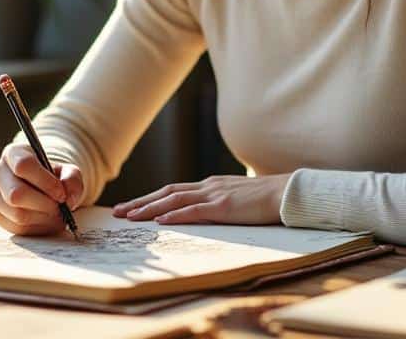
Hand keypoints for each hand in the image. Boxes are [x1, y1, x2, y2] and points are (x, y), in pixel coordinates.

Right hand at [0, 143, 84, 235]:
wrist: (38, 187)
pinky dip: (37, 228)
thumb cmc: (52, 176)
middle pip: (16, 194)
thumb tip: (67, 198)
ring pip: (17, 214)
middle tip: (60, 208)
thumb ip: (72, 179)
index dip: (45, 182)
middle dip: (44, 205)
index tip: (61, 194)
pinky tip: (46, 221)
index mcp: (13, 153)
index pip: (23, 165)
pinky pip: (16, 228)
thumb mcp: (67, 171)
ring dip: (42, 218)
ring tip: (56, 215)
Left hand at [111, 174, 289, 224]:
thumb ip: (220, 203)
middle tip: (118, 211)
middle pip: (166, 192)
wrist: (287, 193)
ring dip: (149, 208)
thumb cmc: (265, 199)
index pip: (172, 190)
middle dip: (140, 202)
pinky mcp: (224, 206)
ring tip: (130, 216)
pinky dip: (175, 214)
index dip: (150, 198)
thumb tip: (206, 214)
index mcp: (210, 185)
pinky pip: (194, 210)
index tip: (131, 206)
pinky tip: (160, 220)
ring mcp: (215, 194)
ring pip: (173, 199)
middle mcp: (207, 186)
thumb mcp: (236, 198)